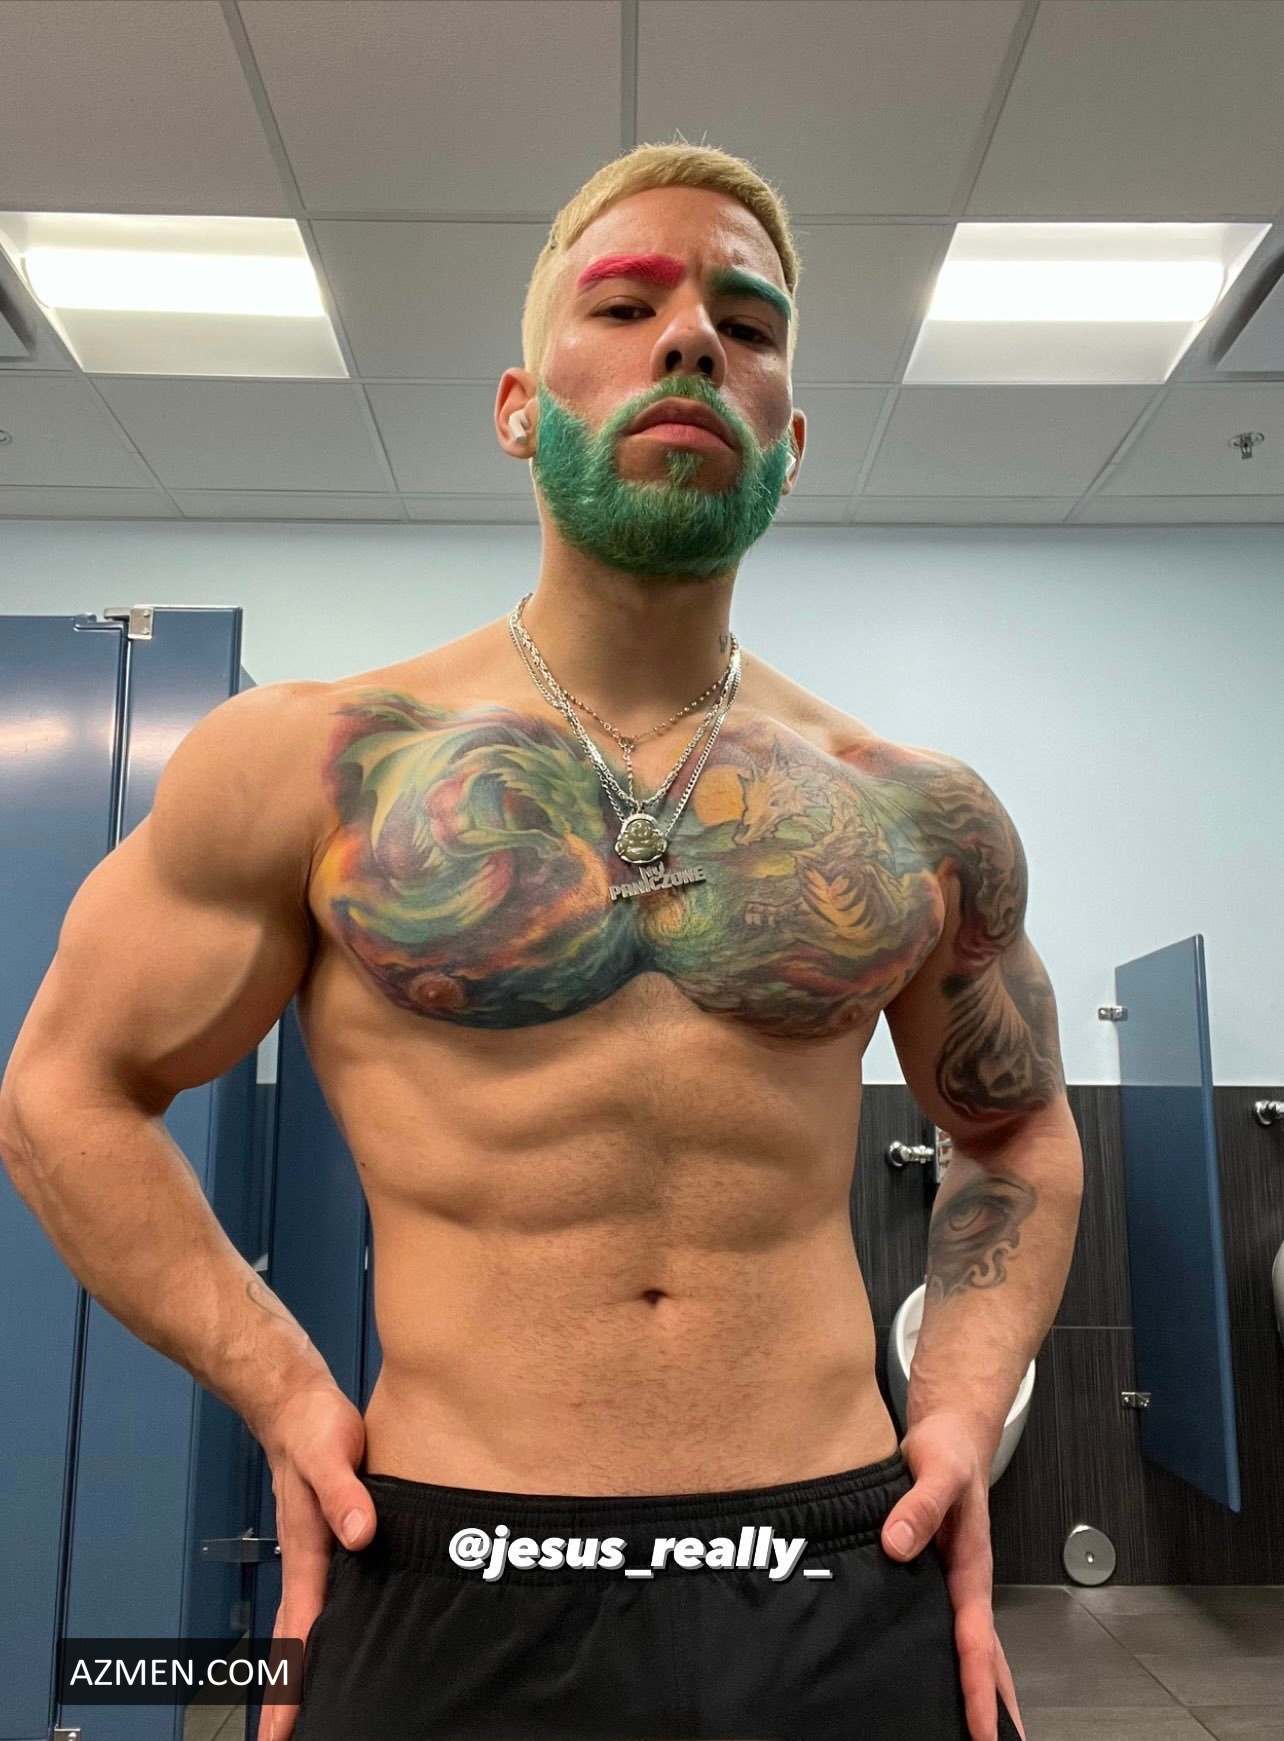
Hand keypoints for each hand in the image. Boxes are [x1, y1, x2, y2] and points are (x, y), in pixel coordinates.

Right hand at [256, 1381, 376, 1740]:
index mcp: (307, 1549)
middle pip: (293, 1640)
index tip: (283, 1730)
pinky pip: (318, 1599)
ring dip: (298, 1668)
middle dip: (285, 1695)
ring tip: (298, 1714)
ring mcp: (312, 1552)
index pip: (300, 1629)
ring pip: (302, 1623)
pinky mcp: (326, 1538)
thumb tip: (362, 1535)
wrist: (296, 1401)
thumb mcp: (331, 1452)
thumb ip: (345, 1492)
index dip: (294, 1681)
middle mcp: (306, 1559)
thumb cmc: (314, 1426)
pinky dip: (314, 1633)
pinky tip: (330, 1646)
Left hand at [880, 1412, 1025, 1740]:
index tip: (984, 1731)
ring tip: (981, 1735)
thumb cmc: (947, 1450)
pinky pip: (951, 1628)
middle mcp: (967, 1583)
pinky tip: (942, 1681)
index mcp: (971, 1568)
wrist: (951, 1432)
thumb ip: (919, 1504)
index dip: (977, 1686)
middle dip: (993, 1707)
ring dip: (978, 1690)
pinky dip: (957, 1662)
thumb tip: (896, 1546)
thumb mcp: (935, 1468)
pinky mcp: (938, 1575)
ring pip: (972, 1648)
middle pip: (986, 1658)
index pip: (976, 1639)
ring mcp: (955, 1582)